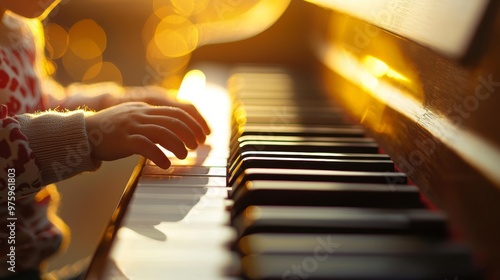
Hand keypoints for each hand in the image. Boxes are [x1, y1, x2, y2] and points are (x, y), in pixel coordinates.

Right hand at [85, 102, 209, 167]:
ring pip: (162, 132)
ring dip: (178, 145)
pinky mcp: (123, 139)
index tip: (204, 134)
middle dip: (190, 133)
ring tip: (184, 156)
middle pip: (173, 121)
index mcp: (145, 108)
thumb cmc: (110, 132)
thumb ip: (151, 123)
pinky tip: (165, 165)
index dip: (194, 123)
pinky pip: (146, 146)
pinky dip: (159, 156)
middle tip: (197, 146)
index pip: (176, 112)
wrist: (82, 133)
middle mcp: (140, 114)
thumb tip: (174, 134)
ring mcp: (131, 125)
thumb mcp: (133, 120)